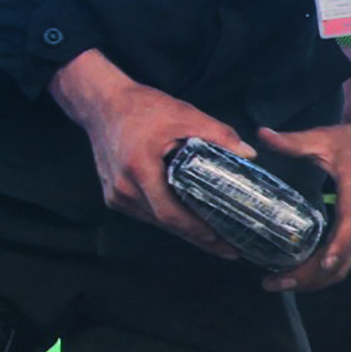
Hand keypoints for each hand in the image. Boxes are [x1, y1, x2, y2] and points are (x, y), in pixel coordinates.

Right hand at [48, 49, 249, 256]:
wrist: (100, 102)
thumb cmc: (141, 107)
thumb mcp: (183, 114)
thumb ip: (218, 135)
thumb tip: (250, 155)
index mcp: (139, 168)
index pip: (171, 214)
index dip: (198, 232)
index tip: (224, 243)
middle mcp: (123, 187)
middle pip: (166, 224)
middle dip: (199, 239)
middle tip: (229, 250)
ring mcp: (115, 194)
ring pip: (157, 222)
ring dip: (185, 231)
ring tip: (216, 240)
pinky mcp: (113, 196)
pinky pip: (147, 214)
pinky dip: (169, 218)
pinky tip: (191, 223)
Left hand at [257, 120, 350, 291]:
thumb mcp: (325, 139)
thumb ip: (293, 142)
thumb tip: (261, 135)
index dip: (339, 246)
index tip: (325, 262)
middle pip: (343, 259)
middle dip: (311, 276)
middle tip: (276, 282)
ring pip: (344, 267)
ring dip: (314, 281)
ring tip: (282, 284)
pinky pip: (345, 263)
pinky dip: (322, 274)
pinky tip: (300, 275)